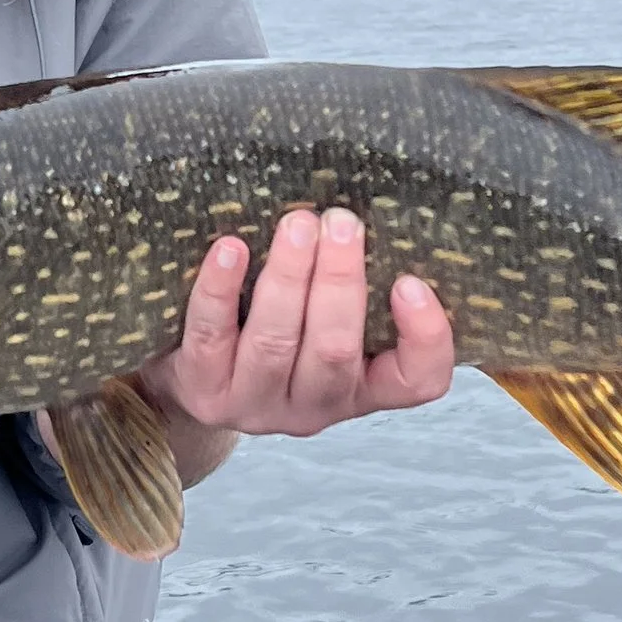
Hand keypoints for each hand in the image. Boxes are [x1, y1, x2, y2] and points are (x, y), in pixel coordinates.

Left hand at [137, 207, 457, 445]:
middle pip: (335, 351)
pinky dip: (220, 290)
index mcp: (362, 390)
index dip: (425, 337)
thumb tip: (362, 213)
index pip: (417, 382)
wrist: (195, 381)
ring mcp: (256, 405)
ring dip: (288, 278)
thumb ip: (351, 288)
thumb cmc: (276, 335)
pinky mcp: (204, 392)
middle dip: (340, 281)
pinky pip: (211, 337)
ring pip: (275, 343)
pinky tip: (230, 249)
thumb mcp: (326, 323)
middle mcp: (316, 408)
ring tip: (297, 225)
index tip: (412, 282)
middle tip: (341, 222)